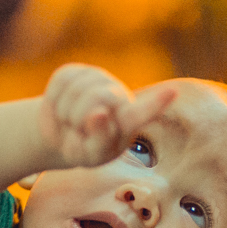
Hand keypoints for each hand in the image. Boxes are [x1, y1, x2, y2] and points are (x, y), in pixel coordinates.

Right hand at [39, 63, 176, 168]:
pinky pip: (61, 82)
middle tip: (78, 130)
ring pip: (76, 89)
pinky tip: (61, 107)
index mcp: (128, 120)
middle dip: (80, 117)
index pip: (144, 112)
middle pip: (99, 96)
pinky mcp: (75, 71)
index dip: (156, 102)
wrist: (60, 134)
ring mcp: (97, 78)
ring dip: (65, 113)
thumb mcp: (90, 156)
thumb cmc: (82, 149)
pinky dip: (54, 100)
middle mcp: (118, 94)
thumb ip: (98, 140)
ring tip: (70, 122)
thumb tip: (99, 112)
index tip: (172, 93)